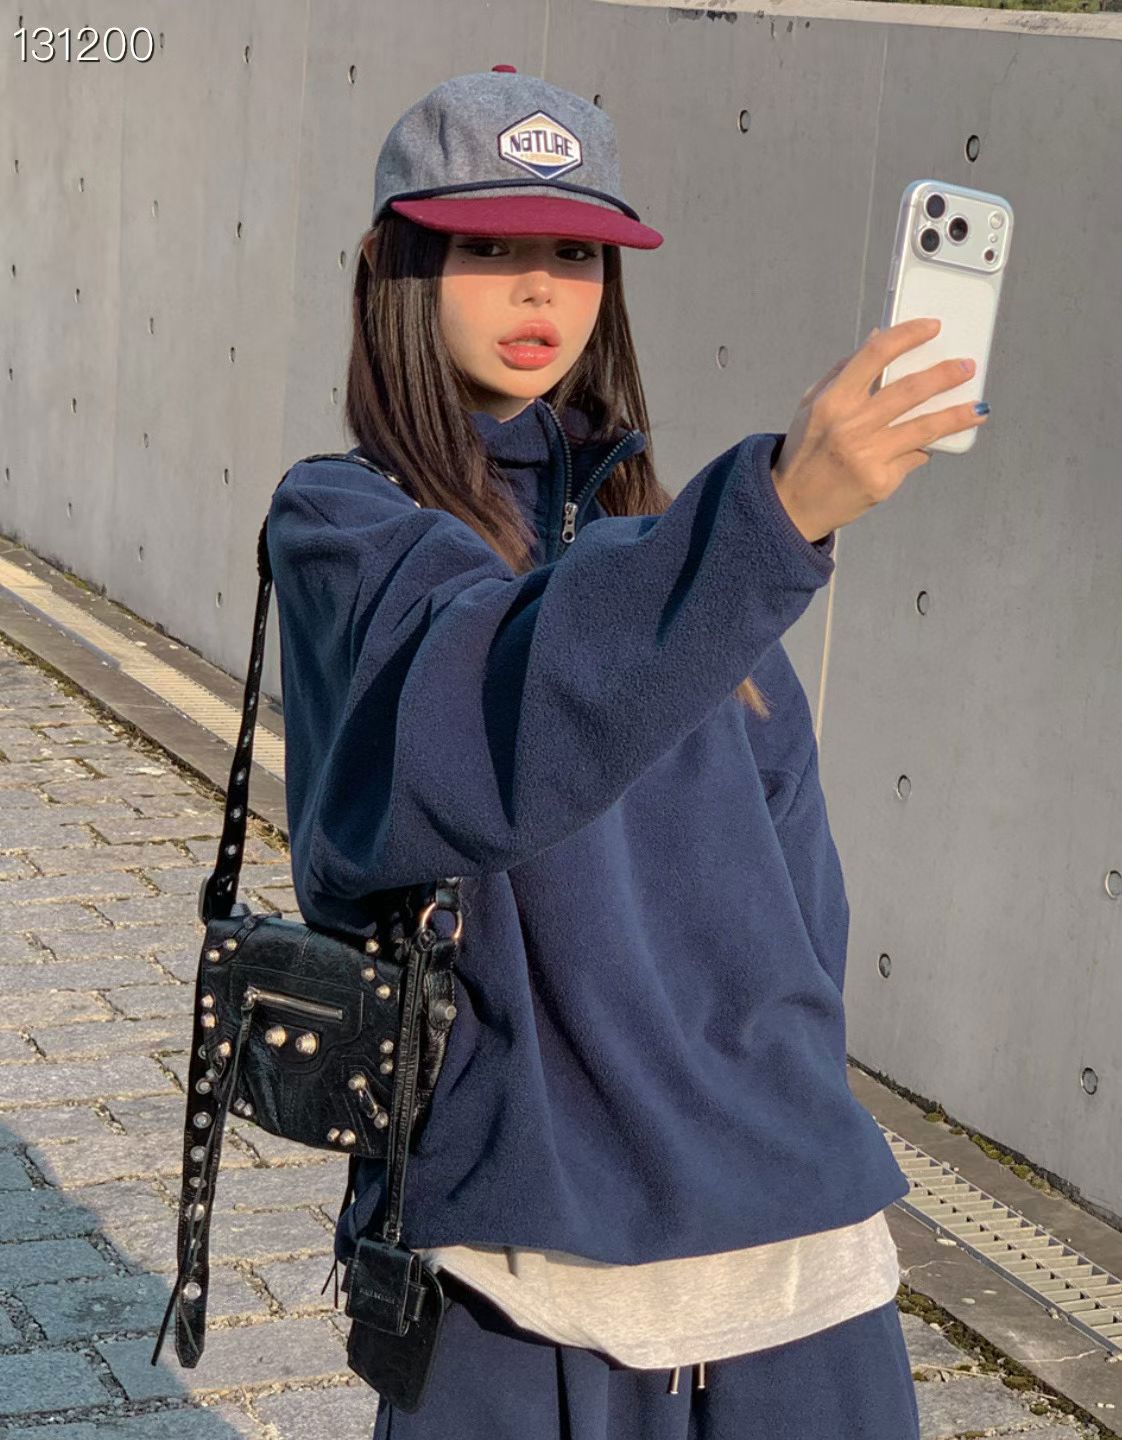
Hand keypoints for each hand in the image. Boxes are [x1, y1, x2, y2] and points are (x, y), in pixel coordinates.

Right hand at [771, 318, 989, 543]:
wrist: (792, 507)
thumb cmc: (805, 452)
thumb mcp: (812, 406)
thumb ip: (844, 372)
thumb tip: (878, 339)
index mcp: (832, 402)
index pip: (875, 356)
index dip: (908, 336)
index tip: (932, 327)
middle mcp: (851, 427)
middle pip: (909, 391)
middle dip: (945, 375)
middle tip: (967, 367)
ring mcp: (868, 456)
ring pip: (925, 428)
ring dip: (957, 415)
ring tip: (979, 407)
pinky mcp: (881, 482)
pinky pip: (913, 458)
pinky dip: (923, 448)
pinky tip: (931, 445)